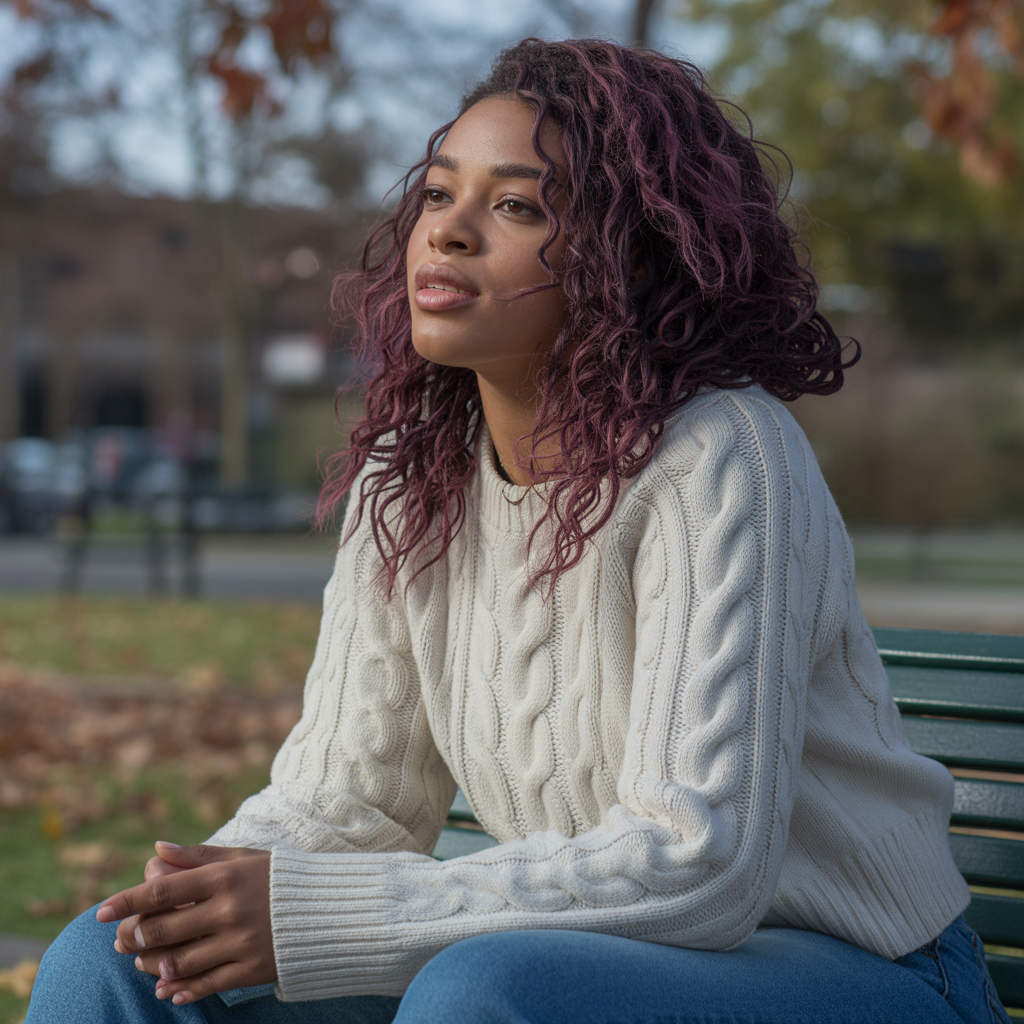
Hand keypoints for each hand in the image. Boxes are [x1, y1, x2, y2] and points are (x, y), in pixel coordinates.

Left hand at [97, 842, 274, 1004]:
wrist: (331, 908)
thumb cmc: (280, 878)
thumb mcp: (243, 858)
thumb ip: (199, 856)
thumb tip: (157, 849)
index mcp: (225, 877)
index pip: (164, 889)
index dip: (128, 901)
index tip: (101, 912)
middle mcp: (229, 910)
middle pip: (164, 929)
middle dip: (134, 937)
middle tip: (123, 940)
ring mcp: (240, 942)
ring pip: (178, 961)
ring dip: (152, 964)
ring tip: (143, 961)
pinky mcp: (251, 969)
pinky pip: (205, 985)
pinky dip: (180, 989)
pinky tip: (167, 989)